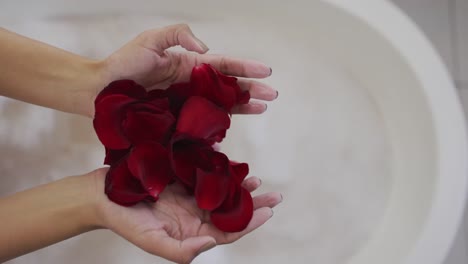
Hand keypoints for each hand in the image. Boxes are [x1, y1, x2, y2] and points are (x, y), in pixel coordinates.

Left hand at [79, 24, 277, 116]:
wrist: (101, 91)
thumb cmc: (124, 63)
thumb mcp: (152, 39)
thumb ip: (180, 35)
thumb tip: (206, 50)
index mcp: (190, 64)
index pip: (224, 64)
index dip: (246, 67)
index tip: (266, 70)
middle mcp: (193, 84)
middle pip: (229, 86)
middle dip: (252, 88)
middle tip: (273, 94)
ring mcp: (187, 103)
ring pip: (221, 104)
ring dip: (243, 105)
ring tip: (262, 107)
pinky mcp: (179, 119)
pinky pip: (204, 122)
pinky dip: (220, 124)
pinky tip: (233, 127)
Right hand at [91, 168, 281, 263]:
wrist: (103, 195)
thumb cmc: (125, 221)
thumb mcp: (152, 242)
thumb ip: (182, 250)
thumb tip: (210, 244)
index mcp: (192, 233)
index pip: (228, 231)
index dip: (250, 222)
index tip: (269, 211)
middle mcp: (195, 215)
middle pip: (230, 211)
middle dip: (254, 204)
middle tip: (276, 195)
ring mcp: (189, 195)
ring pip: (221, 192)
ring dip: (240, 186)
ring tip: (256, 180)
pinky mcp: (182, 177)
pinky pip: (205, 172)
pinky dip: (219, 168)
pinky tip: (230, 162)